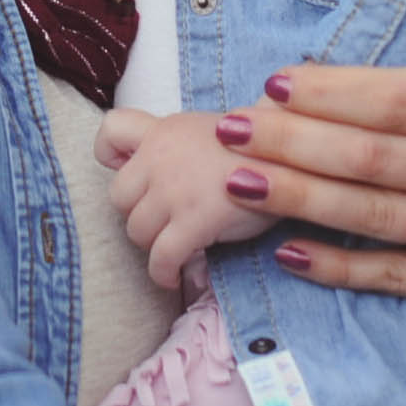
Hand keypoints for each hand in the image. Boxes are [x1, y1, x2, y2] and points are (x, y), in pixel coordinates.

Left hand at [96, 108, 278, 287]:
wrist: (294, 159)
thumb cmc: (260, 152)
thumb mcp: (212, 132)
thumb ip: (180, 149)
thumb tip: (157, 183)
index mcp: (165, 129)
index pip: (110, 130)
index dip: (111, 155)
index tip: (131, 172)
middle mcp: (161, 156)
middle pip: (119, 196)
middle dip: (138, 213)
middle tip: (164, 222)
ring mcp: (175, 189)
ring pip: (136, 230)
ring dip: (152, 245)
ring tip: (173, 250)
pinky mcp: (194, 220)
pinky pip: (161, 257)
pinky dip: (163, 273)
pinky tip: (175, 276)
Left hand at [218, 0, 405, 405]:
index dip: (337, 92)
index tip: (275, 80)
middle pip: (376, 158)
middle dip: (293, 143)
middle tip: (226, 127)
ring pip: (375, 217)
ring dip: (297, 200)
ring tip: (233, 179)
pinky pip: (399, 277)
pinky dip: (339, 266)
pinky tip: (286, 249)